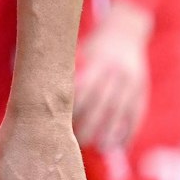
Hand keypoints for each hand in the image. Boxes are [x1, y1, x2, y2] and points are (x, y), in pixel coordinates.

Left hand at [72, 2, 150, 152]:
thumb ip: (66, 68)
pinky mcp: (143, 90)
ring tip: (100, 148)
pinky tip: (120, 145)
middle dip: (91, 124)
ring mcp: (133, 81)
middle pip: (104, 103)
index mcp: (98, 61)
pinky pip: (137, 113)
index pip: (85, 88)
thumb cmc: (93, 46)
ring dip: (112, 132)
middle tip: (78, 142)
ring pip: (122, 111)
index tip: (63, 123)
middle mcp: (117, 71)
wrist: (126, 31)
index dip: (75, 108)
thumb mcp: (80, 50)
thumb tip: (35, 84)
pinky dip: (129, 131)